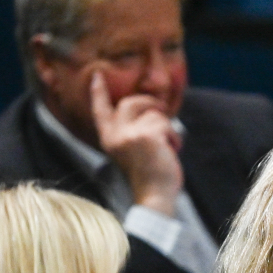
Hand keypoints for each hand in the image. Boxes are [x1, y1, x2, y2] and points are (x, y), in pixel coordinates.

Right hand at [90, 71, 183, 215]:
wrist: (154, 195)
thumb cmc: (148, 177)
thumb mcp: (130, 152)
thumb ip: (130, 132)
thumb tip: (148, 112)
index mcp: (108, 139)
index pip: (100, 111)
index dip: (99, 92)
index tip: (98, 76)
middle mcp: (115, 135)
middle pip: (130, 103)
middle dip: (149, 102)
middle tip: (162, 110)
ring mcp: (130, 134)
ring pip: (153, 114)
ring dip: (167, 127)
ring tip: (168, 145)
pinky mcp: (147, 135)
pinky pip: (166, 124)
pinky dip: (174, 137)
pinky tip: (173, 149)